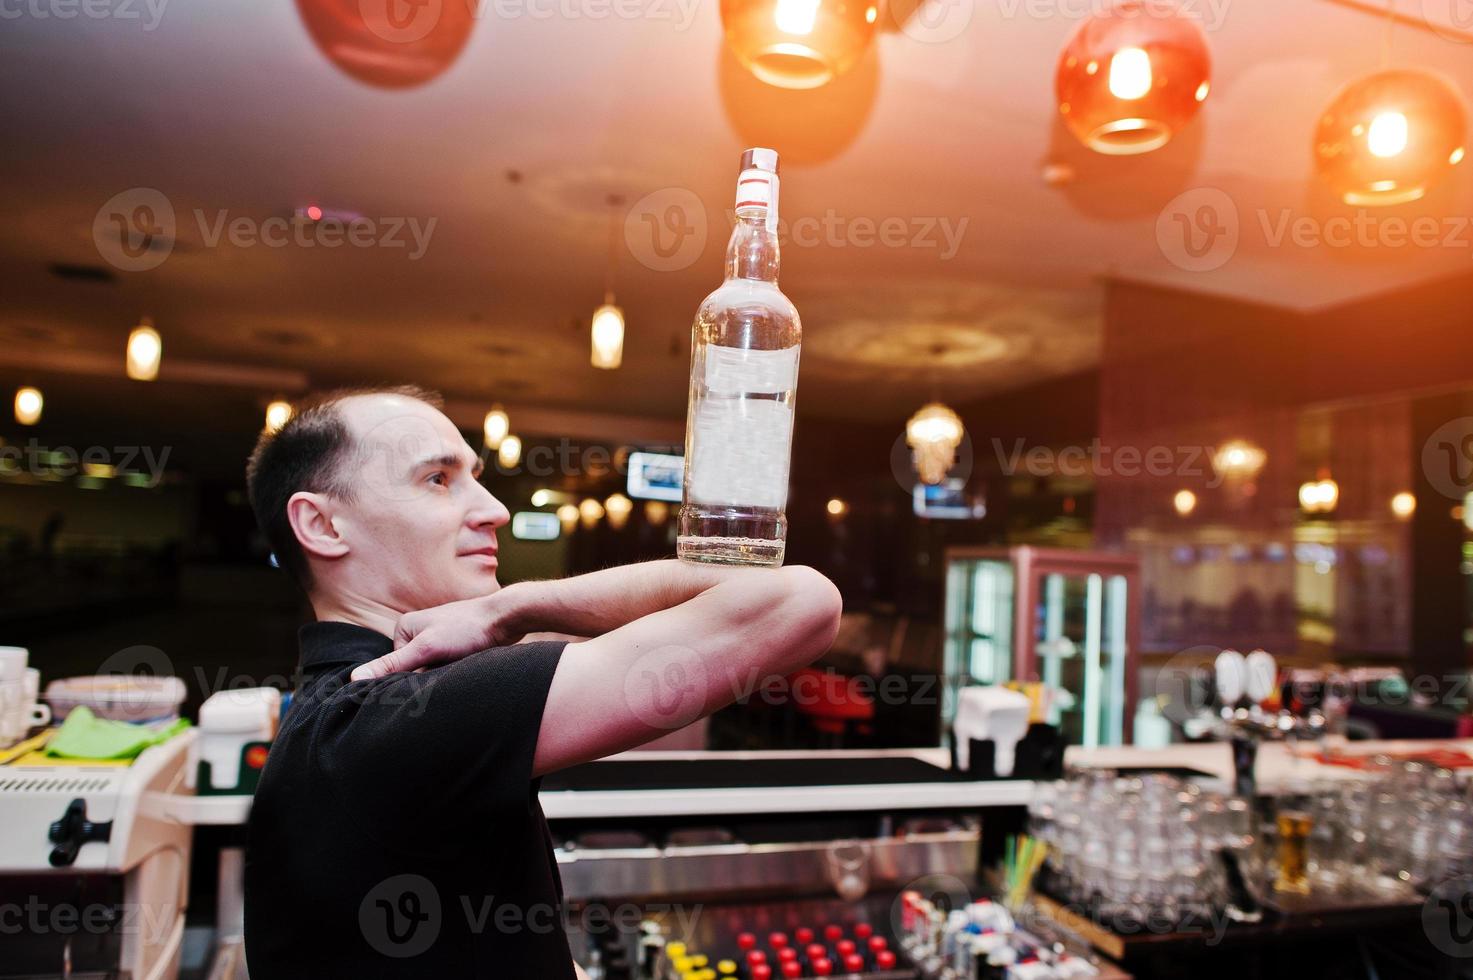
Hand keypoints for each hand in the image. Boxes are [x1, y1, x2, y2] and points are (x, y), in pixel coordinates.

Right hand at [350, 590, 522, 680]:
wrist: (506, 619)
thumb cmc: (467, 628)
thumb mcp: (426, 649)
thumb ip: (392, 665)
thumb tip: (354, 679)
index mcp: (404, 628)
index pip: (396, 669)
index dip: (412, 677)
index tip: (432, 671)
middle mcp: (418, 632)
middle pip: (414, 670)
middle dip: (429, 676)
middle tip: (449, 669)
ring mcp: (437, 639)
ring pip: (431, 671)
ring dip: (443, 675)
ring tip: (459, 667)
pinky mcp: (454, 647)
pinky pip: (446, 668)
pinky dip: (453, 673)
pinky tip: (465, 668)